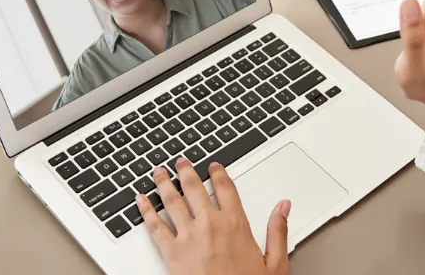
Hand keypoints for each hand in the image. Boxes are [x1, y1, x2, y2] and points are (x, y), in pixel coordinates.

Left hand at [137, 159, 290, 274]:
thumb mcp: (274, 263)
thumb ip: (277, 231)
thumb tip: (283, 207)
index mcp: (235, 224)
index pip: (225, 188)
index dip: (218, 173)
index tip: (213, 167)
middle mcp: (210, 225)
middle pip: (194, 188)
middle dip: (186, 171)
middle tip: (180, 162)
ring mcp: (188, 237)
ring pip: (172, 200)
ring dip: (163, 182)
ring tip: (158, 172)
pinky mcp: (171, 253)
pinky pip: (154, 226)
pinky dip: (145, 210)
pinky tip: (141, 200)